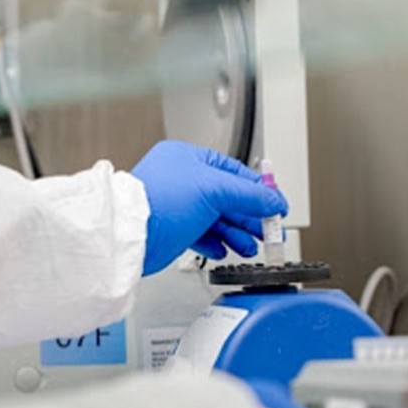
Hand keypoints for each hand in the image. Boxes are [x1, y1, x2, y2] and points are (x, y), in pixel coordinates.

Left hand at [131, 140, 287, 274]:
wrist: (131, 235)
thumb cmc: (160, 202)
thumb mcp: (215, 190)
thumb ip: (249, 195)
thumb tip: (274, 200)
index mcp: (189, 158)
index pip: (234, 171)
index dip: (258, 190)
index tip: (275, 206)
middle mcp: (181, 179)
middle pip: (227, 197)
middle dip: (250, 217)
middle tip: (269, 231)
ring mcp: (175, 205)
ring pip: (215, 218)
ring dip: (236, 233)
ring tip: (250, 246)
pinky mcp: (171, 229)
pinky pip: (201, 234)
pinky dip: (215, 242)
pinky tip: (224, 250)